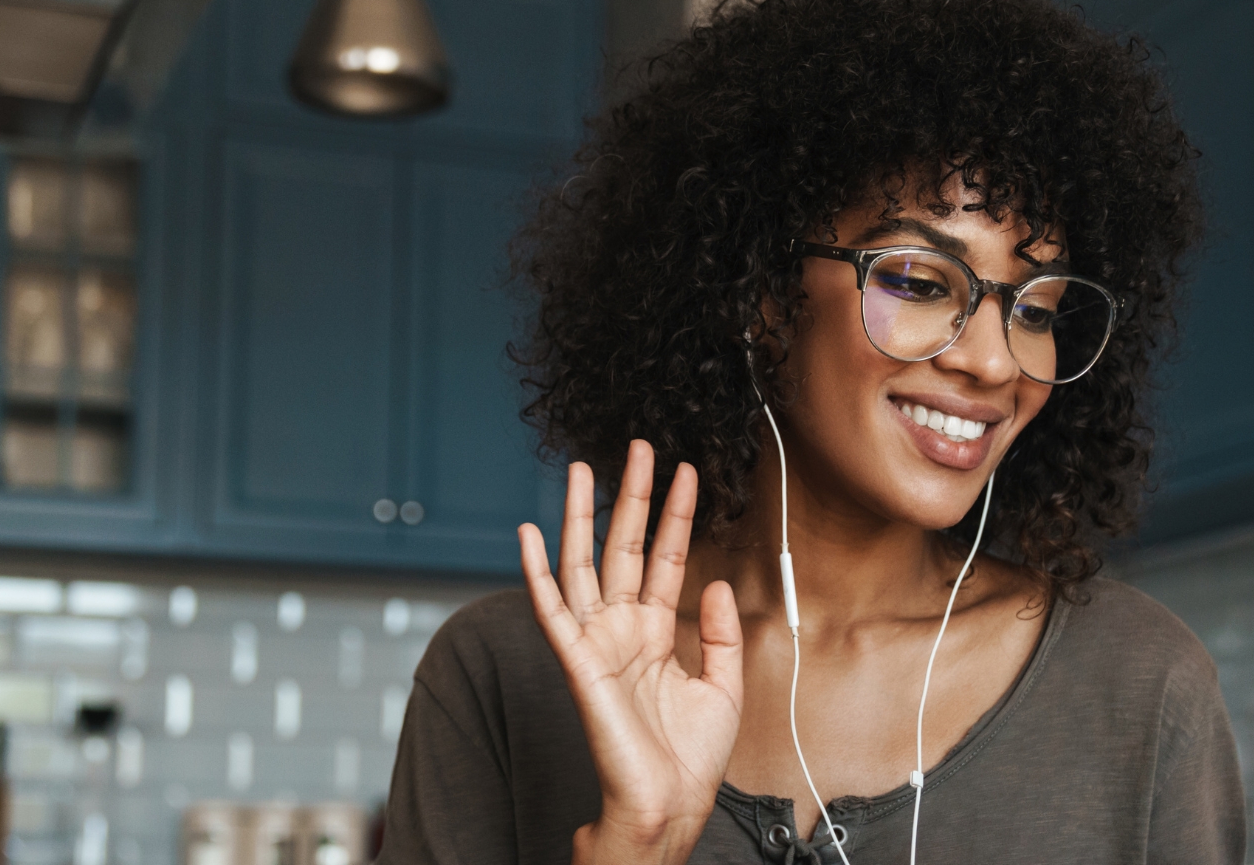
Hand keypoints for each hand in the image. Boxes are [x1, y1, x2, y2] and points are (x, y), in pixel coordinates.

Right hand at [518, 440, 743, 864]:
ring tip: (582, 470)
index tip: (687, 474)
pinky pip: (552, 610)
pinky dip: (535, 572)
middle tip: (637, 448)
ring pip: (583, 565)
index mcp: (655, 633)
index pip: (666, 559)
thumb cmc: (689, 759)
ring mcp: (598, 642)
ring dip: (581, 517)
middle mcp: (622, 629)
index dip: (677, 516)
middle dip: (631, 498)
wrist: (669, 804)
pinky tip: (529, 535)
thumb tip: (714, 582)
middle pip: (623, 547)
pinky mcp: (579, 662)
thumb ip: (719, 633)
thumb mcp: (723, 687)